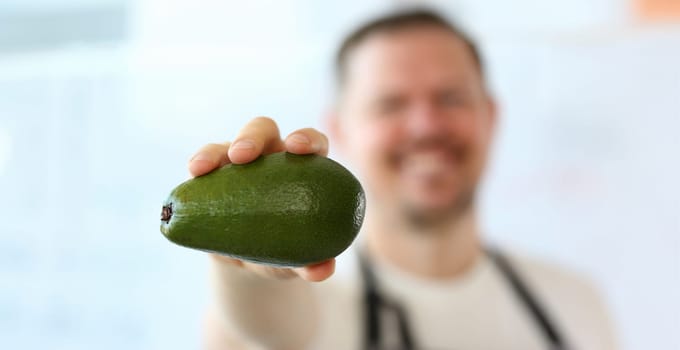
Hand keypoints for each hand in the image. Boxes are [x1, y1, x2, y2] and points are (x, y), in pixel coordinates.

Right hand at [187, 116, 334, 281]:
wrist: (247, 260)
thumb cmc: (284, 252)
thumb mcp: (298, 260)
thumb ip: (312, 263)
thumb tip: (322, 270)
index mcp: (302, 167)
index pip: (311, 142)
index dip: (307, 138)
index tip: (299, 148)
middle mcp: (270, 156)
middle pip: (264, 131)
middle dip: (252, 136)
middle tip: (242, 155)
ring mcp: (237, 164)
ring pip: (226, 145)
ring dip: (214, 152)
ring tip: (201, 168)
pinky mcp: (211, 176)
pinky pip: (202, 166)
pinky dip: (198, 167)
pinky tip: (191, 177)